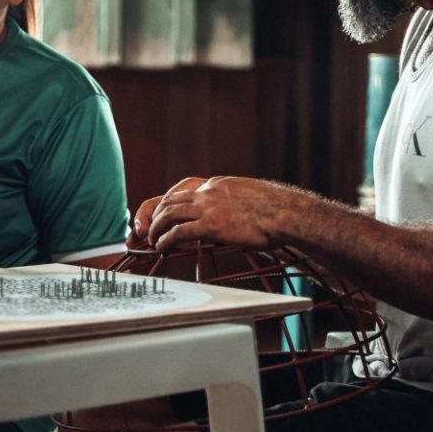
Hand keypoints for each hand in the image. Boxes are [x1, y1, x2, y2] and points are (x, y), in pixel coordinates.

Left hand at [141, 176, 296, 251]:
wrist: (287, 214)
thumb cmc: (276, 211)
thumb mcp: (249, 198)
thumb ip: (233, 203)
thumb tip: (230, 216)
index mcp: (218, 184)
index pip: (181, 189)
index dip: (165, 202)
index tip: (158, 214)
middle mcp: (209, 191)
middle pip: (169, 200)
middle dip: (152, 215)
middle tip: (145, 230)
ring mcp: (209, 206)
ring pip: (168, 213)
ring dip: (155, 228)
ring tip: (151, 241)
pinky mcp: (212, 225)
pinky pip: (179, 232)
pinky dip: (166, 239)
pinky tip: (162, 247)